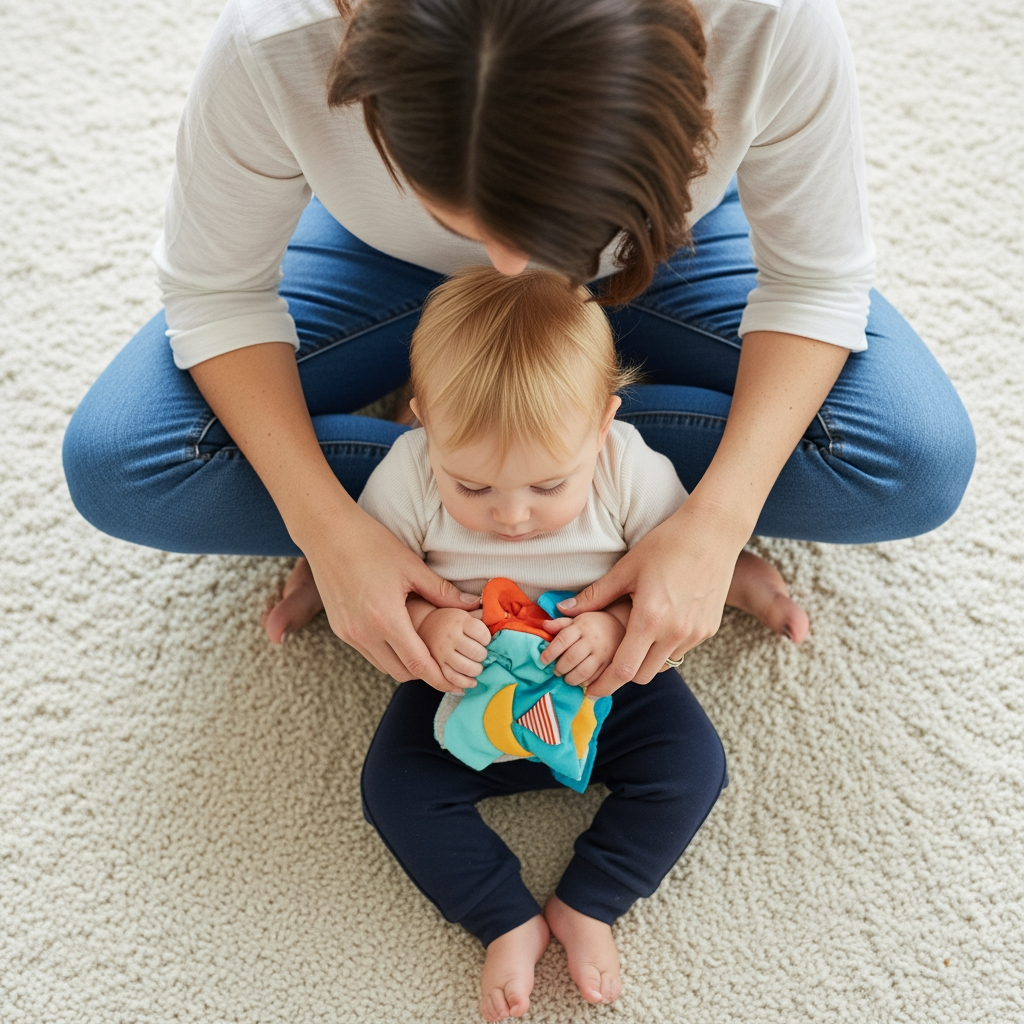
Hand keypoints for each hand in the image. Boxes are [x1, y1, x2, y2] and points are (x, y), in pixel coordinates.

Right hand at [302, 505, 479, 689]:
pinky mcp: (339, 629)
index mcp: (386, 619)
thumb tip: (472, 606)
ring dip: (406, 664)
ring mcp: (348, 634)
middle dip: (427, 673)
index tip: (459, 684)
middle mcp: (364, 633)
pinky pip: (369, 653)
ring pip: (384, 666)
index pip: (419, 665)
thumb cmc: (371, 544)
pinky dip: (388, 653)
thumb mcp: (412, 567)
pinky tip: (401, 637)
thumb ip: (442, 592)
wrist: (326, 533)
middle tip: (448, 665)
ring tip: (427, 651)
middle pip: (402, 673)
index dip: (441, 678)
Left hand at [540, 611, 625, 687]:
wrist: (619, 628)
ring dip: (570, 678)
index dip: (550, 652)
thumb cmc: (592, 625)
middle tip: (556, 671)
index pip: (563, 639)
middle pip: (571, 658)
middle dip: (559, 668)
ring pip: (583, 672)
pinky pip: (595, 679)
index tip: (543, 660)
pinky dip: (584, 683)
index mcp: (582, 626)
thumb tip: (545, 626)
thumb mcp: (577, 619)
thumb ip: (560, 623)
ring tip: (566, 677)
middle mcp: (593, 640)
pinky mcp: (610, 666)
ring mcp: (603, 654)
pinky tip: (579, 680)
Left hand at [558, 499, 746, 696]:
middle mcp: (675, 632)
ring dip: (645, 659)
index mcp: (650, 618)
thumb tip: (563, 610)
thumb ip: (595, 595)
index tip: (591, 689)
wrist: (713, 532)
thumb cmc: (667, 544)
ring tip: (635, 639)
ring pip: (662, 664)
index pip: (623, 669)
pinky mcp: (709, 629)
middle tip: (608, 662)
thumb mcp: (626, 568)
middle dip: (622, 673)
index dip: (604, 684)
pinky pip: (680, 650)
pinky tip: (659, 625)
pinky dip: (665, 646)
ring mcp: (695, 633)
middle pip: (642, 675)